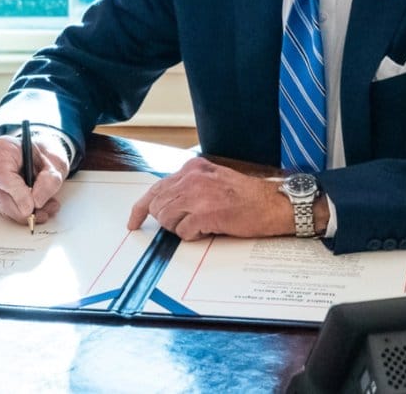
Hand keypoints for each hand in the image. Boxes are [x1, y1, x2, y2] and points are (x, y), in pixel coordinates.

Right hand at [0, 131, 70, 225]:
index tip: (32, 206)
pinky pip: (2, 209)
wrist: (39, 155)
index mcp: (3, 148)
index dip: (17, 195)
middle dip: (22, 210)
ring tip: (45, 209)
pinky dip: (20, 213)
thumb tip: (37, 201)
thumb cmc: (44, 154)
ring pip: (0, 206)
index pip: (2, 176)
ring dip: (23, 213)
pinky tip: (36, 208)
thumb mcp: (56, 162)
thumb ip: (50, 180)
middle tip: (43, 213)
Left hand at [127, 157, 316, 240]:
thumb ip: (189, 186)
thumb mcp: (213, 180)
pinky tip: (210, 229)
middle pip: (158, 206)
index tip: (133, 221)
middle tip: (186, 224)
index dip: (141, 208)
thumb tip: (166, 204)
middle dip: (167, 221)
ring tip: (202, 224)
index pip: (156, 188)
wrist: (271, 204)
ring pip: (167, 220)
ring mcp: (198, 195)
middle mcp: (192, 178)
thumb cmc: (245, 196)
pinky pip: (184, 232)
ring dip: (180, 228)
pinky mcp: (205, 214)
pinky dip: (194, 236)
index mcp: (193, 169)